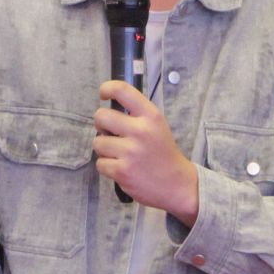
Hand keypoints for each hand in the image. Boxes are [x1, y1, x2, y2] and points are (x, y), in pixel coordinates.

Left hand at [94, 80, 199, 222]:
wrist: (176, 184)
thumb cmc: (162, 152)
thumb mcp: (157, 126)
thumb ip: (136, 114)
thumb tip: (107, 106)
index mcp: (151, 116)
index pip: (122, 90)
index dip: (107, 88)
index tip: (103, 94)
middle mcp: (140, 131)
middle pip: (101, 116)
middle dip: (101, 125)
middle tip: (111, 132)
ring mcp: (130, 152)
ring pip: (98, 142)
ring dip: (104, 148)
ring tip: (120, 154)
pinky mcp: (122, 171)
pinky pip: (100, 163)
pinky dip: (107, 166)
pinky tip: (121, 167)